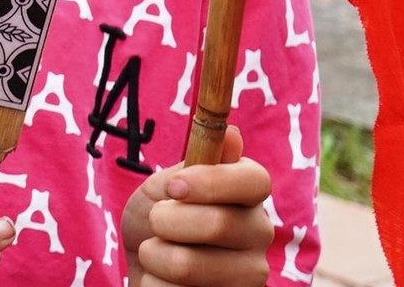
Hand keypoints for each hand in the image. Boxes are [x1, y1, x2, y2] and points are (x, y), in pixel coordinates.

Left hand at [122, 127, 273, 286]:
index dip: (210, 183)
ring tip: (155, 252)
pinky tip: (163, 280)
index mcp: (249, 193)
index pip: (254, 181)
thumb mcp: (166, 185)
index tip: (173, 186)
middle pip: (218, 224)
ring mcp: (249, 275)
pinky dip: (153, 283)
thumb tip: (233, 133)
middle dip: (166, 220)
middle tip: (155, 221)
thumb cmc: (159, 218)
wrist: (144, 266)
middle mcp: (259, 233)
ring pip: (190, 265)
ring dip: (154, 255)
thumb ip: (197, 164)